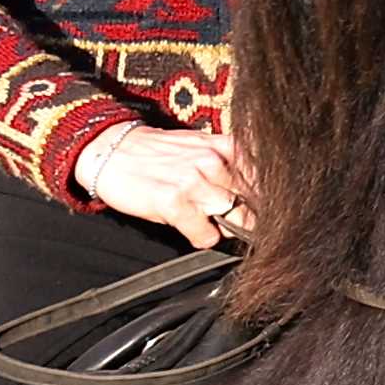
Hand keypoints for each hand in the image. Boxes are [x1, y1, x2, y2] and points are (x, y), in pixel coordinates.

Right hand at [74, 120, 255, 248]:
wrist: (111, 151)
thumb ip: (229, 166)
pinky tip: (195, 231)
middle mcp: (213, 162)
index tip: (273, 214)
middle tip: (244, 228)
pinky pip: (205, 233)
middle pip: (254, 203)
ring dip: (227, 229)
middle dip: (252, 219)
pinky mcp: (173, 201)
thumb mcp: (199, 148)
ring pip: (233, 218)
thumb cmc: (158, 155)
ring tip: (213, 225)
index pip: (266, 179)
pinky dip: (203, 238)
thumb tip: (258, 196)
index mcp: (224, 147)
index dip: (271, 201)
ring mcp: (193, 181)